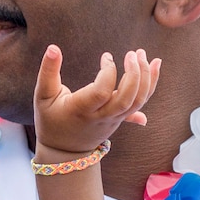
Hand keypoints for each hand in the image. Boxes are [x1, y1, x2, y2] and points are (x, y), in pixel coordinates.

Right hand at [32, 45, 159, 156]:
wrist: (65, 151)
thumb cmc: (51, 119)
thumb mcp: (43, 95)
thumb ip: (48, 71)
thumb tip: (53, 47)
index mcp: (81, 110)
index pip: (101, 92)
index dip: (108, 71)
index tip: (106, 56)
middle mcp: (101, 116)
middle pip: (126, 98)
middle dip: (135, 74)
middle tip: (133, 53)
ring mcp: (114, 119)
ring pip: (138, 101)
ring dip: (147, 77)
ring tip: (145, 55)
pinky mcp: (121, 118)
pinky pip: (141, 102)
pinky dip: (151, 84)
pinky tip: (156, 65)